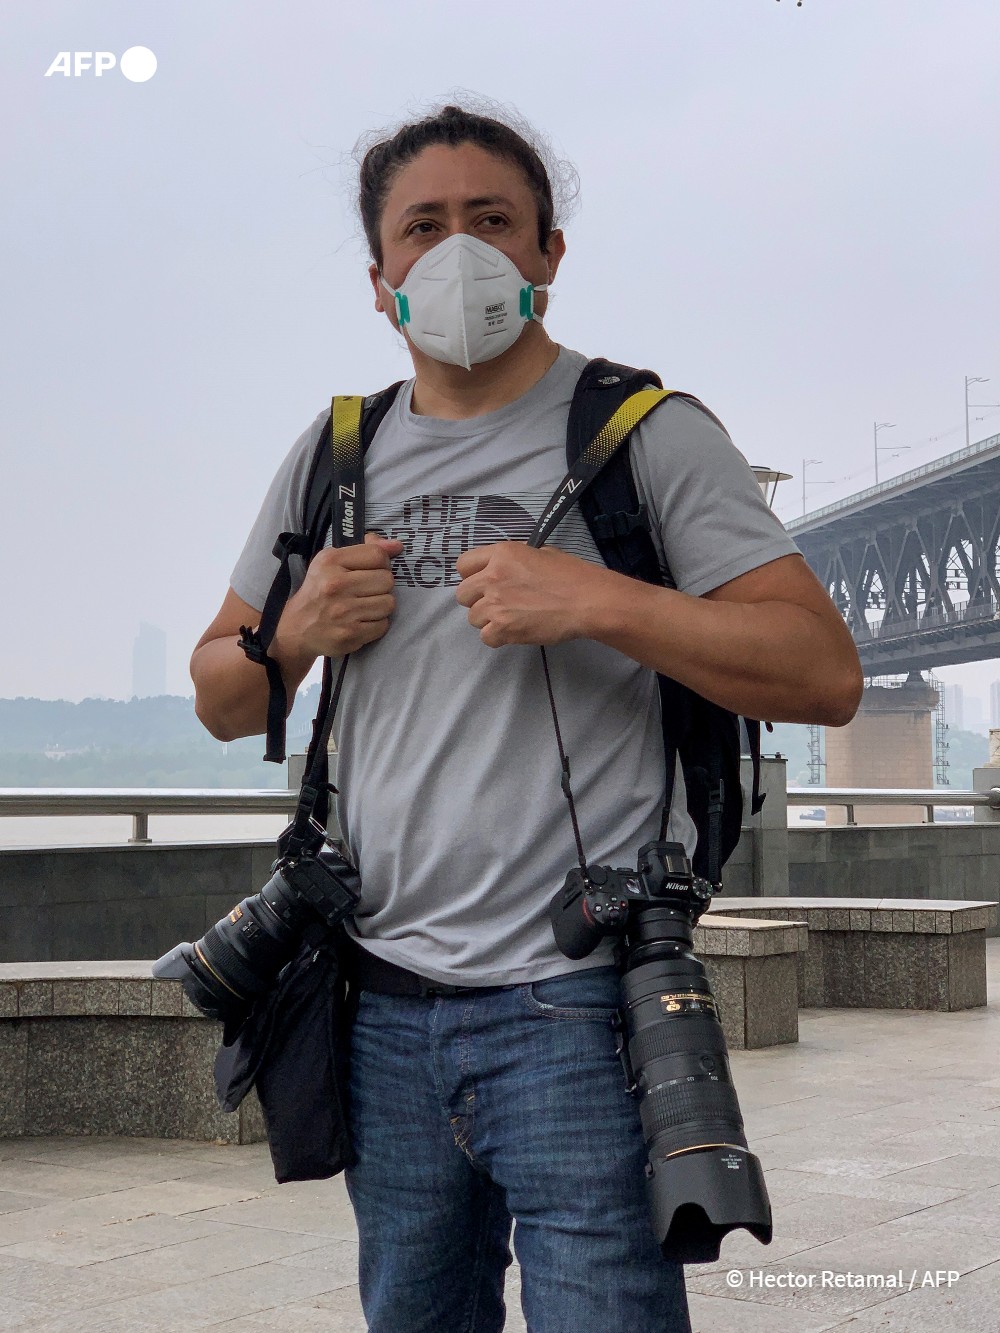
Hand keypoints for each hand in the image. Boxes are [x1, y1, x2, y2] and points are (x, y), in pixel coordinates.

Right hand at [273, 531, 402, 661]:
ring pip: (389, 603)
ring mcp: (343, 612)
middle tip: (366, 591)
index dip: (382, 562)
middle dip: (381, 586)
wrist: (297, 628)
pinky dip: (376, 624)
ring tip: (364, 606)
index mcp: (330, 562)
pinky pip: (383, 624)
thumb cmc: (319, 590)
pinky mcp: (350, 634)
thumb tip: (397, 546)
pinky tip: (361, 621)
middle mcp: (335, 585)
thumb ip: (366, 549)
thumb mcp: (333, 561)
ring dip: (380, 606)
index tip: (373, 570)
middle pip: (387, 580)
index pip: (377, 555)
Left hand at [454, 542, 604, 647]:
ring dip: (488, 620)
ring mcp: (495, 603)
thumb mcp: (541, 553)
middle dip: (477, 600)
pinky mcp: (503, 628)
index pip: (463, 565)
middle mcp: (492, 576)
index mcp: (501, 553)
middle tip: (499, 604)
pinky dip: (498, 637)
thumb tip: (506, 569)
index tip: (484, 583)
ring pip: (472, 618)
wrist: (588, 601)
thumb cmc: (571, 575)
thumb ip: (515, 560)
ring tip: (512, 619)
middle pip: (462, 594)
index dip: (472, 575)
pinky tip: (515, 631)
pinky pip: (485, 637)